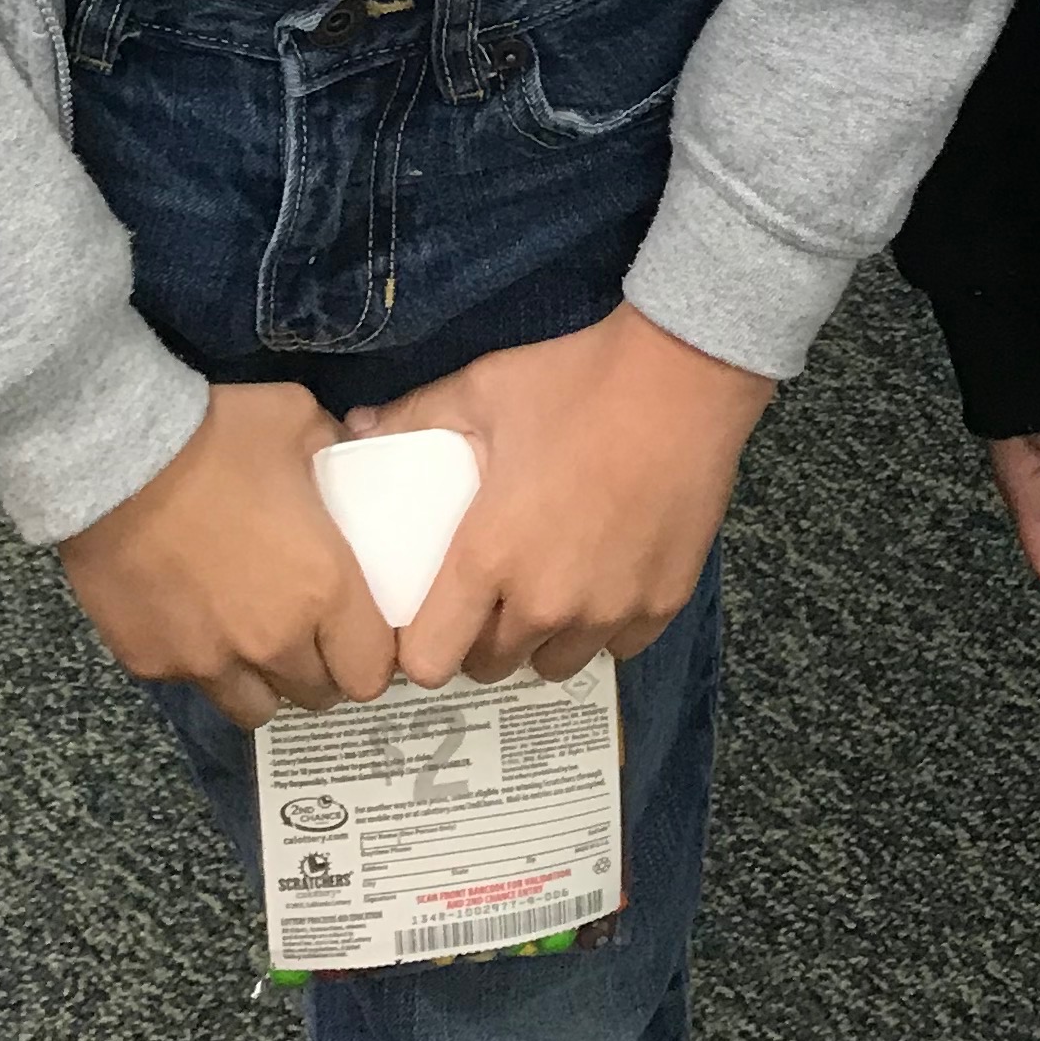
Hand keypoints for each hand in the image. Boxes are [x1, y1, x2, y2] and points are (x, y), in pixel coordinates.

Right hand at [57, 380, 394, 728]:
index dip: (371, 655)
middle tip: (307, 629)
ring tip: (252, 640)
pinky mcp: (152, 664)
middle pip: (317, 695)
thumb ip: (335, 449)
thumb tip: (348, 454)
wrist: (116, 461)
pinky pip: (194, 684)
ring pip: (255, 708)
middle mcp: (272, 642)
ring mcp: (208, 662)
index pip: (371, 671)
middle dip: (320, 669)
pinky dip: (201, 664)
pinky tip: (192, 619)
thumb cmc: (219, 438)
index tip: (359, 630)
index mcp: (324, 590)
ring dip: (264, 681)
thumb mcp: (299, 420)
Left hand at [354, 306, 771, 687]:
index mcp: (489, 558)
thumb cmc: (574, 381)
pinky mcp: (663, 604)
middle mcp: (546, 601)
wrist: (683, 375)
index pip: (429, 663)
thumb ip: (414, 416)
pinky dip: (606, 624)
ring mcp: (610, 609)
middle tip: (490, 590)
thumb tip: (356, 429)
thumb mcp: (482, 389)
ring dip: (543, 637)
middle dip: (481, 637)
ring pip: (555, 662)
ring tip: (548, 586)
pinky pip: (618, 645)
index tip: (429, 616)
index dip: (421, 646)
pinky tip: (605, 575)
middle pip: (490, 666)